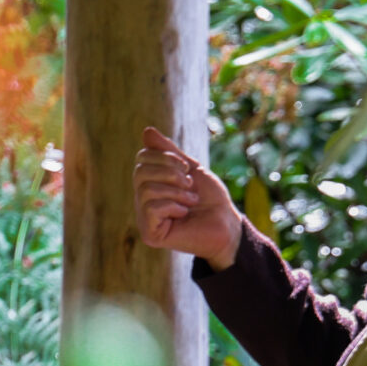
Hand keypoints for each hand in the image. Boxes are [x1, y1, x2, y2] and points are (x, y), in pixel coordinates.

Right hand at [133, 126, 243, 269]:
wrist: (227, 223)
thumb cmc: (210, 198)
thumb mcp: (190, 168)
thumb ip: (168, 151)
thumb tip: (147, 131)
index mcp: (151, 182)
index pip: (142, 158)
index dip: (166, 157)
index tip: (187, 168)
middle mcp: (143, 200)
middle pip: (140, 171)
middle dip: (170, 173)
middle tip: (189, 184)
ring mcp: (145, 218)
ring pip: (146, 189)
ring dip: (175, 191)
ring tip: (191, 200)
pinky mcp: (150, 234)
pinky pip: (151, 208)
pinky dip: (172, 206)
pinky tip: (184, 213)